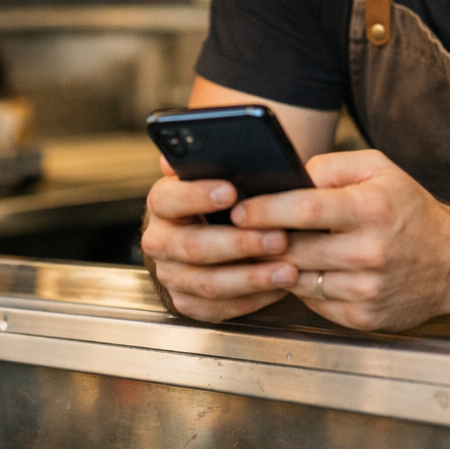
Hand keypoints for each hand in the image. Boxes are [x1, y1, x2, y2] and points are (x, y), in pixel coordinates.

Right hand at [141, 160, 300, 320]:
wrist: (207, 231)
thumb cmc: (221, 199)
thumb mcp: (215, 174)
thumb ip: (212, 160)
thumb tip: (207, 140)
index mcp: (163, 202)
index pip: (169, 198)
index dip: (198, 195)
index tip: (232, 190)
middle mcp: (160, 240)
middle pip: (193, 246)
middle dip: (240, 243)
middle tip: (278, 237)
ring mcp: (171, 275)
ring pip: (209, 283)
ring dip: (253, 277)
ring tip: (289, 269)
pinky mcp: (187, 302)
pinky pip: (219, 308)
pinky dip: (252, 299)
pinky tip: (280, 287)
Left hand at [232, 150, 449, 331]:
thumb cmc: (411, 210)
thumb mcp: (380, 169)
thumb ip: (332, 166)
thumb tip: (289, 176)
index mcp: (372, 209)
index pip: (305, 209)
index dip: (266, 210)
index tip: (239, 209)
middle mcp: (371, 252)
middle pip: (295, 249)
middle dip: (262, 241)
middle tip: (240, 232)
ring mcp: (367, 290)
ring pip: (299, 279)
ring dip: (279, 266)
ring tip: (270, 251)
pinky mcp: (364, 317)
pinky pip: (314, 303)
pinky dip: (303, 287)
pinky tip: (304, 271)